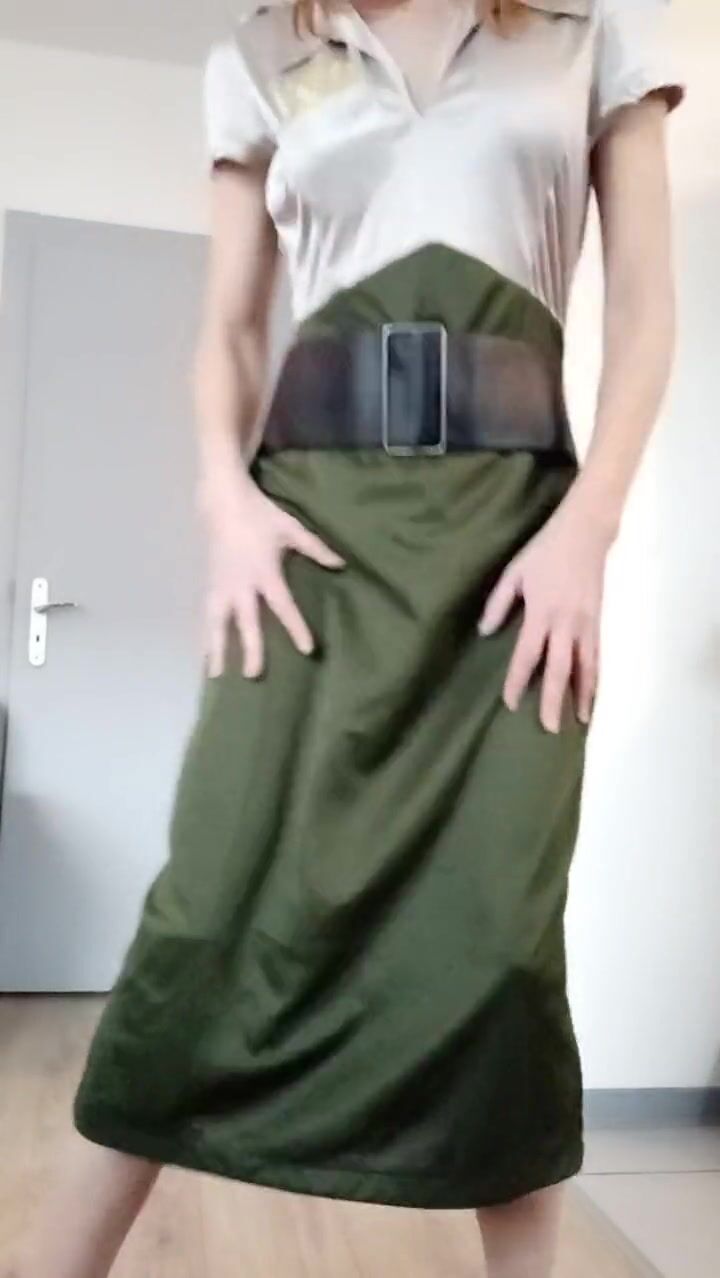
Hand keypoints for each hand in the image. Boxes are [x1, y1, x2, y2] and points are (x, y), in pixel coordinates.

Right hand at [202, 475, 343, 678]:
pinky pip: (208, 614)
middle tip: (254, 674)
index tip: (306, 649)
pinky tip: (206, 655)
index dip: (295, 627)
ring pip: (217, 621)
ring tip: (216, 674)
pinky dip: (206, 635)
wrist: (222, 502)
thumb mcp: (291, 528)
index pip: (282, 605)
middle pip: (246, 621)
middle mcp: (241, 583)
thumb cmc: (260, 515)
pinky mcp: (210, 584)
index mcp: (264, 571)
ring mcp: (222, 585)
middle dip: (250, 648)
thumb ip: (315, 548)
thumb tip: (340, 565)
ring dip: (216, 648)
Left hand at [478, 492, 613, 732]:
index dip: (518, 679)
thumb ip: (499, 603)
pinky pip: (597, 656)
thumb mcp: (515, 572)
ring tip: (579, 720)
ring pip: (586, 667)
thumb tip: (485, 631)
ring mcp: (586, 624)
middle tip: (549, 727)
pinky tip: (593, 694)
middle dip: (554, 699)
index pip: (528, 654)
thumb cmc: (544, 552)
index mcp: (542, 612)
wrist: (586, 533)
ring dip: (582, 695)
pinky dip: (596, 678)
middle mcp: (566, 623)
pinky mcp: (598, 621)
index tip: (510, 703)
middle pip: (560, 668)